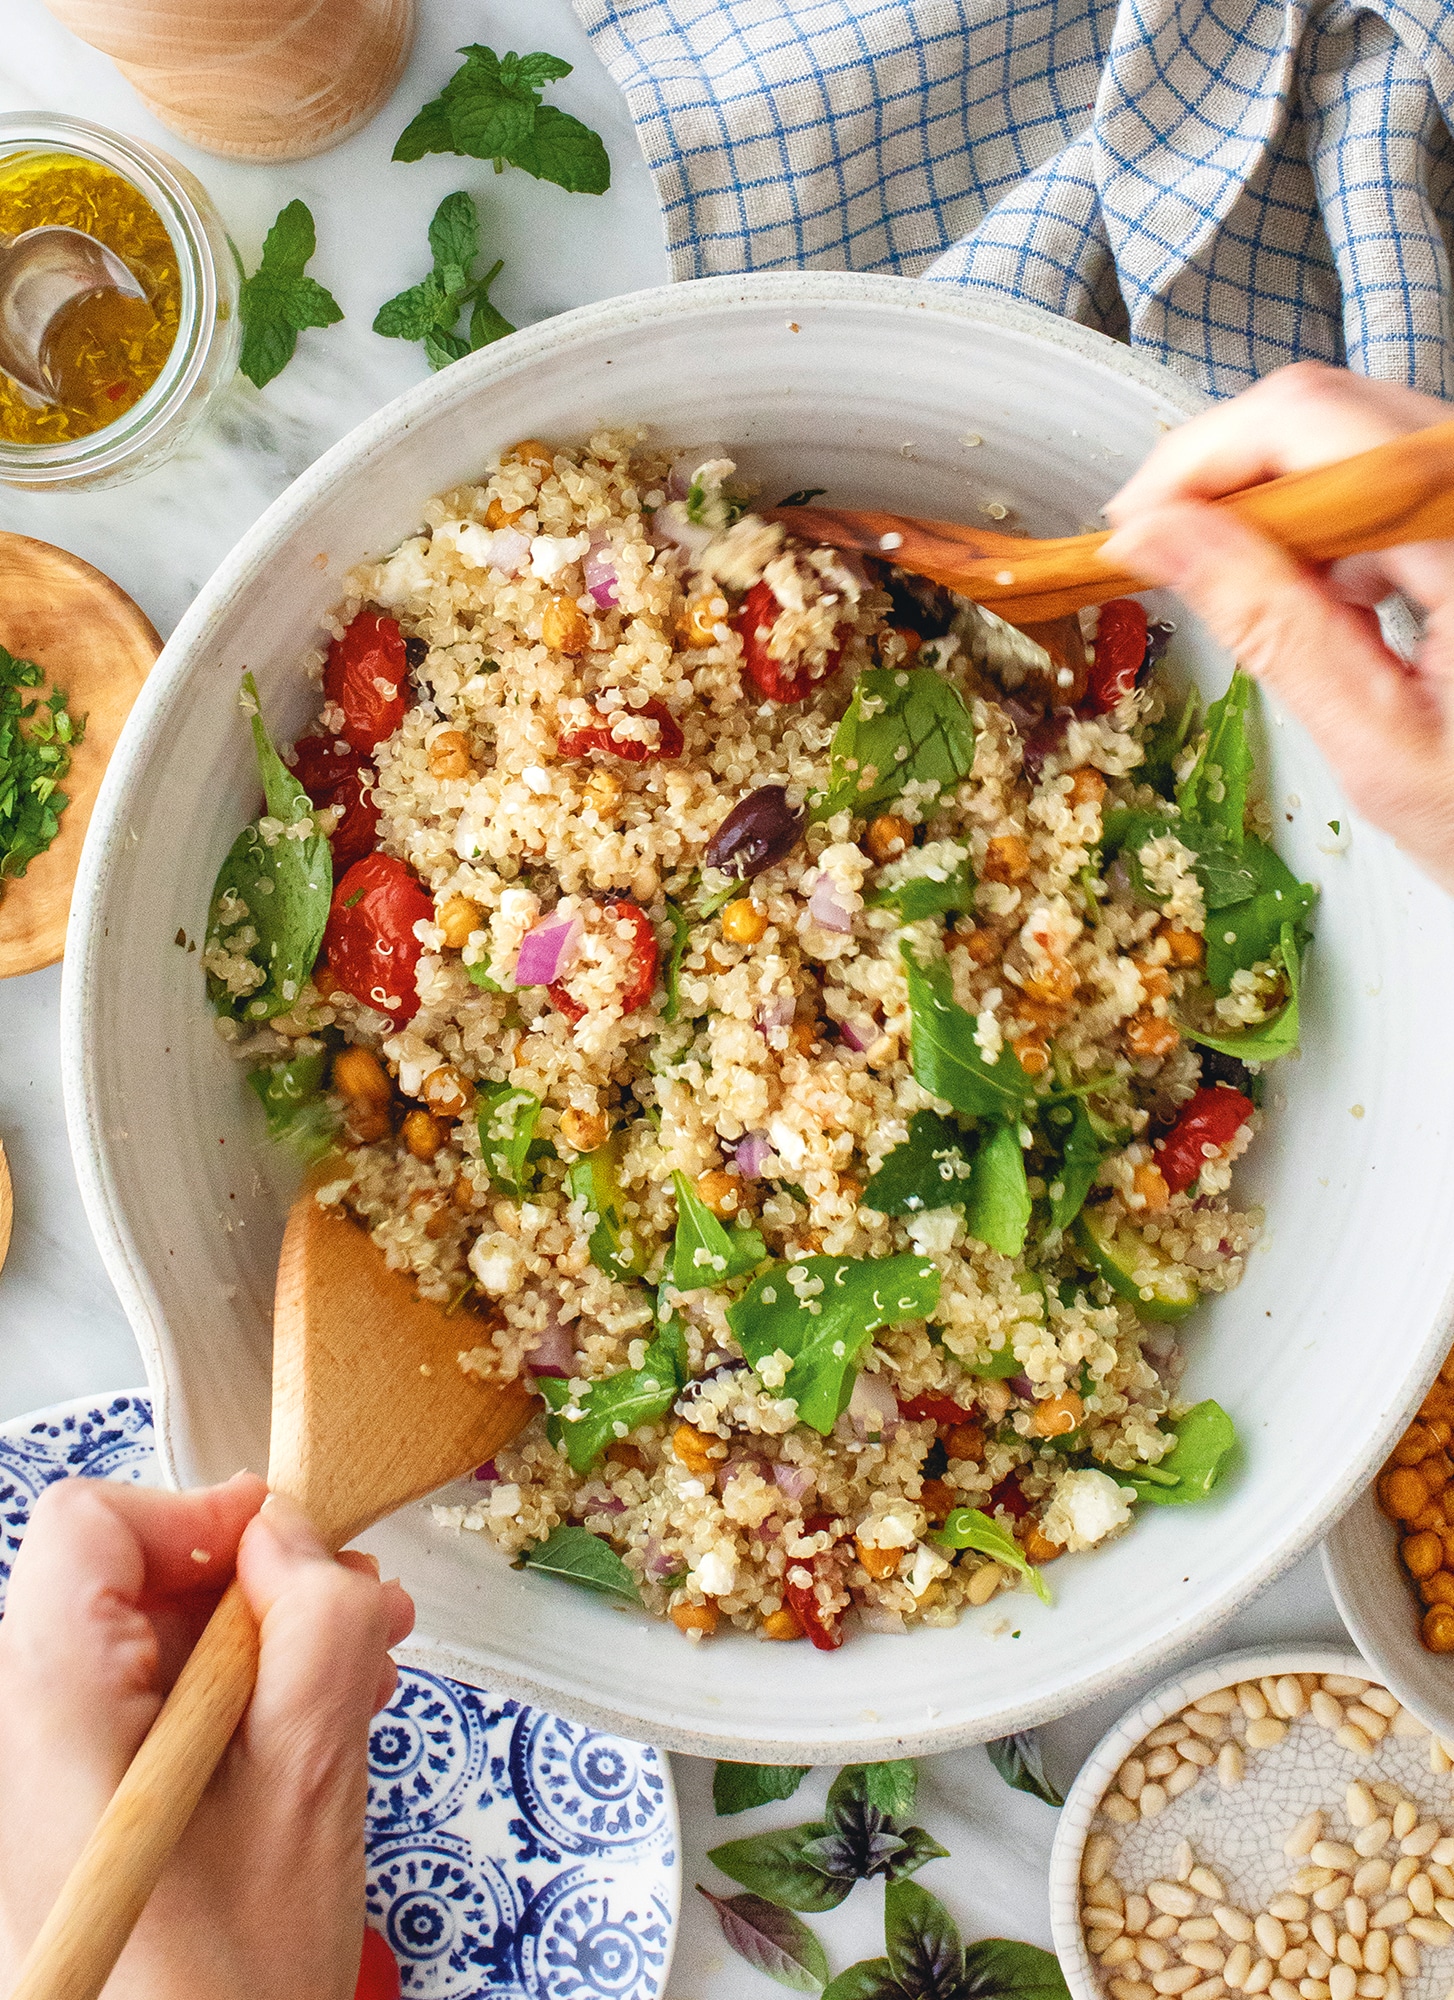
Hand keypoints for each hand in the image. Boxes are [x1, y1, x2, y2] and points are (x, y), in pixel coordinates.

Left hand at [0, 1473, 412, 1999]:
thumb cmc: (224, 1995)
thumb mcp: (308, 1788)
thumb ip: (312, 1634)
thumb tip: (294, 1539)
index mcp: (47, 1711)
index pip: (91, 1524)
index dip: (203, 1516)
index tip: (289, 1555)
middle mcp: (15, 1734)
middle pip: (121, 1579)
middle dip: (249, 1588)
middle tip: (353, 1618)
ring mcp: (32, 1781)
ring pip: (137, 1646)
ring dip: (252, 1648)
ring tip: (351, 1684)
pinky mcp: (61, 1818)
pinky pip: (134, 1714)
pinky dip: (221, 1706)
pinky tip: (302, 1736)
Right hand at [1101, 360, 1453, 894]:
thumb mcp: (1376, 738)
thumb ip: (1266, 622)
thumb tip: (1157, 538)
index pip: (1306, 423)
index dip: (1197, 460)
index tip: (1130, 524)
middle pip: (1331, 411)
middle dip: (1227, 474)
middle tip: (1162, 552)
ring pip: (1363, 437)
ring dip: (1280, 499)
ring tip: (1240, 588)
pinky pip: (1405, 478)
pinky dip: (1340, 521)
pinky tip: (1325, 595)